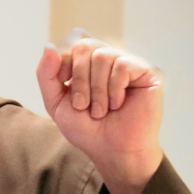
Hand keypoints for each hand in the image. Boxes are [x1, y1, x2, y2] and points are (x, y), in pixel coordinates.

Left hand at [36, 35, 163, 193]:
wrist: (113, 151)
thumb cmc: (88, 129)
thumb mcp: (56, 103)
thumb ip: (46, 75)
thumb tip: (48, 46)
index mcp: (88, 63)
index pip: (72, 42)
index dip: (64, 65)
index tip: (66, 88)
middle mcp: (109, 59)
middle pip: (85, 46)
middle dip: (79, 79)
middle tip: (83, 105)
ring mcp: (128, 63)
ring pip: (102, 55)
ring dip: (96, 90)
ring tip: (101, 110)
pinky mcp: (147, 71)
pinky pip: (122, 65)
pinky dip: (114, 89)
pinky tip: (118, 104)